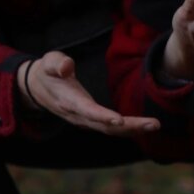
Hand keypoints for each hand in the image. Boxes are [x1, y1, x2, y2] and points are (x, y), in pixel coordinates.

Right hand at [17, 53, 159, 137]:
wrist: (39, 87)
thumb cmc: (48, 71)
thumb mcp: (48, 62)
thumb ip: (57, 64)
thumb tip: (66, 67)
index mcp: (68, 101)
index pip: (87, 111)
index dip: (102, 117)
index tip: (119, 120)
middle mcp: (78, 115)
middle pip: (105, 126)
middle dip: (130, 127)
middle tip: (153, 124)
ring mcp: (85, 120)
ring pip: (111, 130)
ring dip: (133, 129)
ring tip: (154, 125)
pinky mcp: (92, 120)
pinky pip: (111, 129)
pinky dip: (128, 129)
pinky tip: (145, 126)